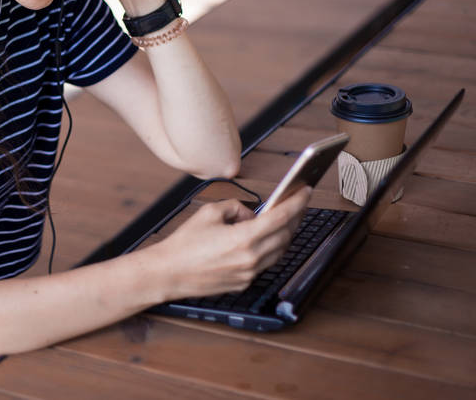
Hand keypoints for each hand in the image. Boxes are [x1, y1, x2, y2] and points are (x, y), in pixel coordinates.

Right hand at [150, 186, 311, 301]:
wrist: (170, 272)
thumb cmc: (185, 243)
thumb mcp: (209, 212)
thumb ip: (236, 208)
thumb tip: (250, 214)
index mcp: (244, 238)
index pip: (281, 217)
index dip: (297, 202)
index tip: (306, 192)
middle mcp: (251, 258)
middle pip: (286, 235)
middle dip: (295, 217)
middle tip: (297, 203)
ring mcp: (249, 273)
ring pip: (279, 251)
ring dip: (285, 234)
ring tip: (284, 220)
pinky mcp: (244, 283)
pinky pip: (266, 263)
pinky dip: (270, 248)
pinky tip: (265, 239)